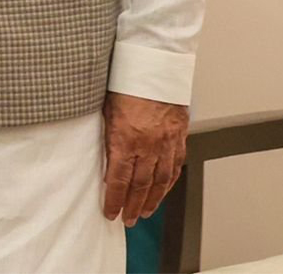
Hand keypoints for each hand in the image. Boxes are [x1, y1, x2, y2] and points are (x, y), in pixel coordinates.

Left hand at [102, 91, 188, 225]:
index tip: (110, 213)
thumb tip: (103, 160)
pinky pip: (175, 165)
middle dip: (132, 205)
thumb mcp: (105, 109)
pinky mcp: (179, 135)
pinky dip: (169, 182)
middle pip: (140, 185)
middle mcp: (148, 144)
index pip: (118, 179)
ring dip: (152, 200)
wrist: (154, 63)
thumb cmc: (125, 81)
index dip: (114, 200)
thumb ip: (106, 136)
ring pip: (161, 180)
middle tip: (127, 220)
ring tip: (144, 212)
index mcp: (125, 138)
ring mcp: (166, 141)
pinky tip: (163, 190)